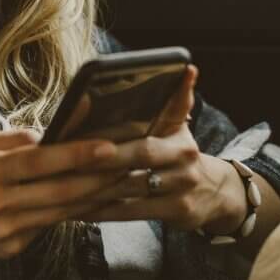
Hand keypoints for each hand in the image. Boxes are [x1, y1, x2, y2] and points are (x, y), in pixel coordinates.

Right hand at [0, 129, 126, 264]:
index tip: (108, 147)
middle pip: (60, 192)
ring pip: (61, 213)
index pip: (39, 163)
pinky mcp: (11, 250)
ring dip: (94, 197)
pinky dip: (70, 212)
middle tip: (131, 163)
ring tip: (122, 180)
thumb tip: (48, 137)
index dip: (76, 155)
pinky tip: (90, 199)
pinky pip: (46, 227)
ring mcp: (6, 232)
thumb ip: (10, 140)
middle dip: (100, 178)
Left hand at [77, 66, 247, 231]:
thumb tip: (187, 68)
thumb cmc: (178, 153)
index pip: (146, 122)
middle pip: (140, 153)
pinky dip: (103, 211)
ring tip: (63, 183)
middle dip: (103, 154)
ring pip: (131, 186)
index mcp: (178, 130)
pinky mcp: (177, 211)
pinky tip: (78, 209)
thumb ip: (174, 99)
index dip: (118, 122)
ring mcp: (182, 185)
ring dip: (95, 186)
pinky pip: (132, 211)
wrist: (216, 194)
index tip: (86, 118)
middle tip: (70, 154)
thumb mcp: (179, 124)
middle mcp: (184, 155)